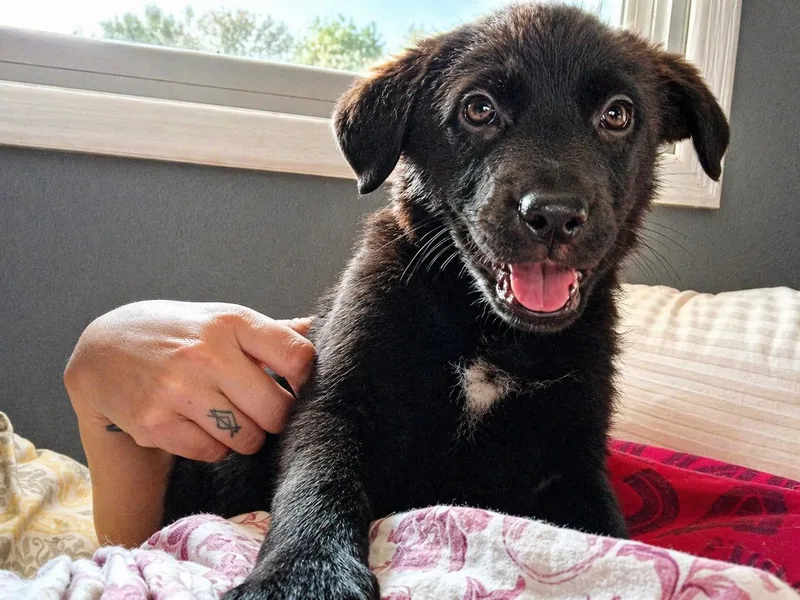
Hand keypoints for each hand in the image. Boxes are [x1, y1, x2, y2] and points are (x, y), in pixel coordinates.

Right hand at [65, 300, 314, 461]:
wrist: (104, 348)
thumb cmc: (180, 334)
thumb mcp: (223, 320)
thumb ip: (272, 331)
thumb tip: (321, 326)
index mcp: (232, 322)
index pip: (298, 357)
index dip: (307, 379)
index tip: (296, 385)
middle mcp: (207, 353)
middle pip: (277, 411)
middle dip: (275, 417)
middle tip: (259, 409)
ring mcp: (179, 389)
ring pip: (247, 439)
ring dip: (244, 435)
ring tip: (225, 415)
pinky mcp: (154, 423)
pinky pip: (212, 453)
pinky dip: (213, 447)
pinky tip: (197, 425)